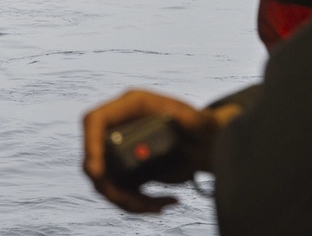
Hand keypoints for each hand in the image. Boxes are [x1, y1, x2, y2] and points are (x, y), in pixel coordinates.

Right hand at [82, 89, 225, 212]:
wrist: (211, 147)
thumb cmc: (208, 128)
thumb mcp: (206, 125)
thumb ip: (207, 123)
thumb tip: (222, 119)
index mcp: (133, 105)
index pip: (95, 121)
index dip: (89, 144)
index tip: (96, 172)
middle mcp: (120, 125)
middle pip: (95, 157)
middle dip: (111, 185)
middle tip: (135, 202)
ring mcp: (120, 148)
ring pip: (105, 180)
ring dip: (127, 200)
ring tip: (158, 205)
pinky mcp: (126, 169)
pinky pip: (119, 191)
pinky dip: (136, 203)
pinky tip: (163, 203)